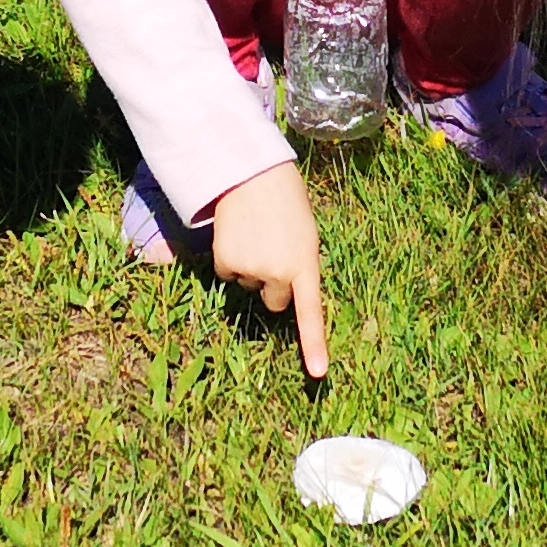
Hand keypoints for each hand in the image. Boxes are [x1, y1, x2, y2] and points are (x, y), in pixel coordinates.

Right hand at [201, 161, 330, 378]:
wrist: (253, 173)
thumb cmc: (286, 203)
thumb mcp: (304, 236)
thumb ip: (299, 266)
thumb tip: (281, 292)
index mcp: (306, 265)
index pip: (311, 313)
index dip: (314, 346)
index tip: (318, 373)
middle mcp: (280, 272)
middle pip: (274, 299)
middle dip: (272, 282)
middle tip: (272, 247)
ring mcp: (253, 269)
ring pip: (249, 283)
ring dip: (251, 265)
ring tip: (256, 233)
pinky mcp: (228, 262)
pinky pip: (228, 272)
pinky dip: (230, 257)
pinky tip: (237, 233)